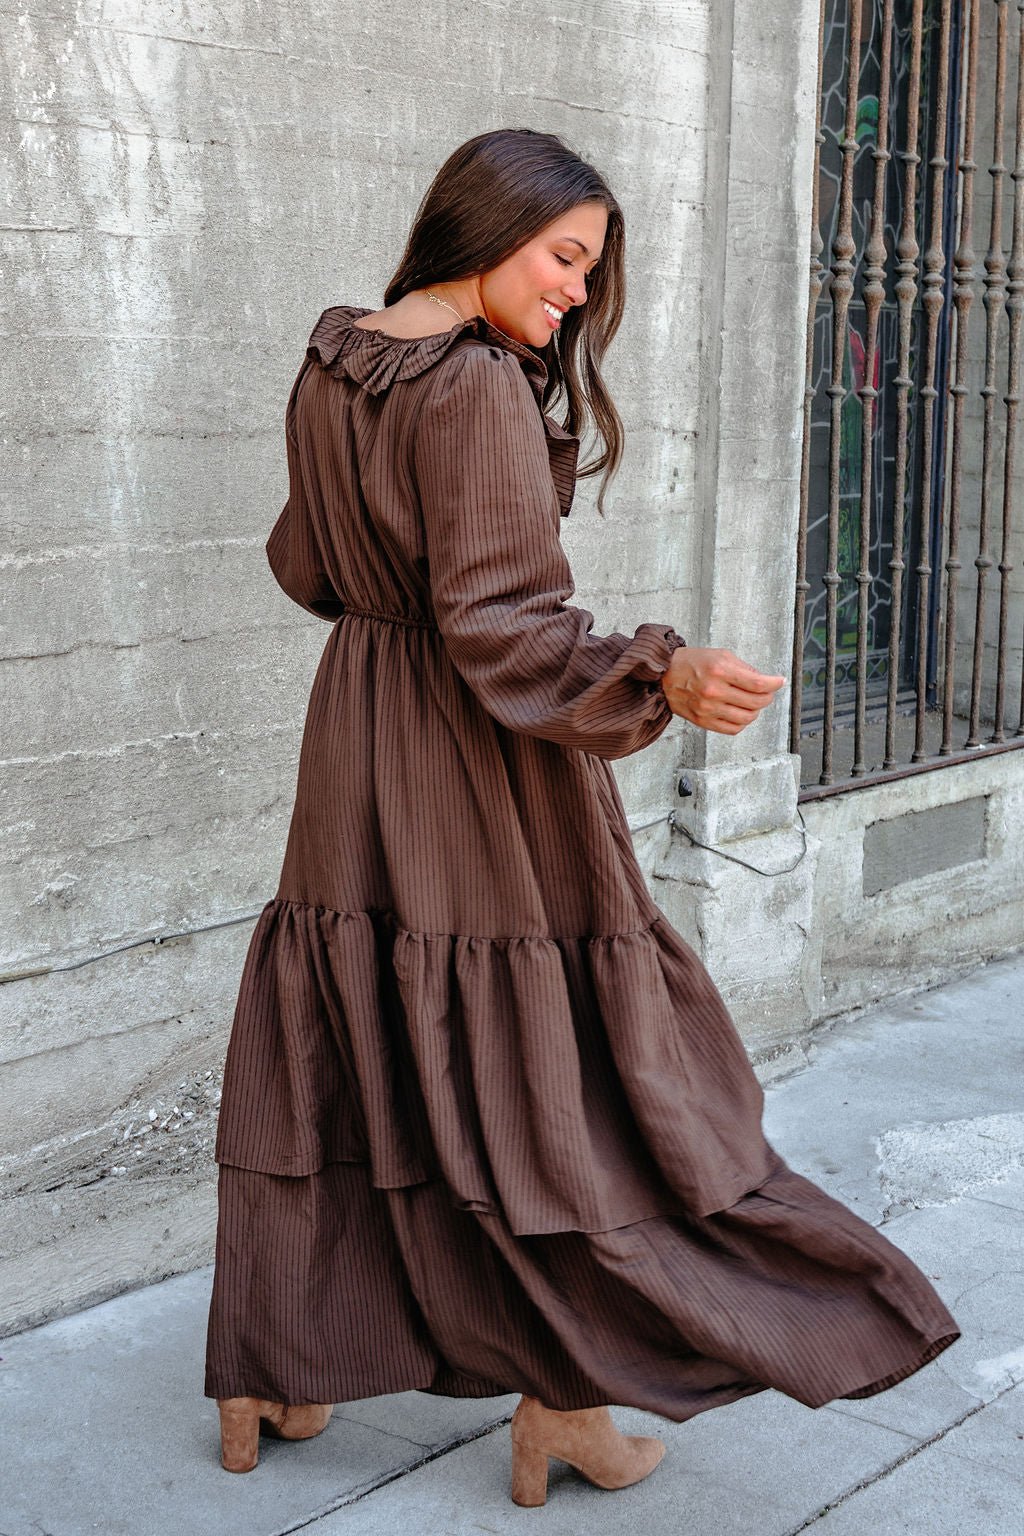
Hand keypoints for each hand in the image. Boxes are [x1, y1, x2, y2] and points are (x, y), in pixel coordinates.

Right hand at [660, 647, 785, 734]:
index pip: (758, 684)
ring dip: (755, 711)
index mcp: (720, 670)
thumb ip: (743, 667)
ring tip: (752, 702)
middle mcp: (714, 691)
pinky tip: (740, 713)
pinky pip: (733, 729)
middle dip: (768, 697)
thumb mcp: (720, 655)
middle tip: (767, 692)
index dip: (774, 684)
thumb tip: (763, 680)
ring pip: (747, 718)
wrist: (663, 676)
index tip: (779, 681)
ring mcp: (708, 709)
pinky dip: (742, 722)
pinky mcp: (703, 721)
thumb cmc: (690, 663)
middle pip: (756, 702)